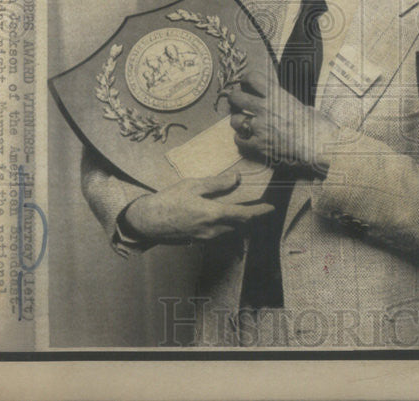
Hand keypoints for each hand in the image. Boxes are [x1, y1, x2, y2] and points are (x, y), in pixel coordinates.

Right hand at [123, 172, 274, 243]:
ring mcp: (205, 237)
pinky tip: (221, 215)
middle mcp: (212, 229)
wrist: (148, 221)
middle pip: (240, 224)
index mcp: (212, 214)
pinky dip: (226, 224)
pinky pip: (219, 233)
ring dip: (238, 220)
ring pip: (230, 229)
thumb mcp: (192, 186)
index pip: (244, 215)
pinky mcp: (198, 240)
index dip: (259, 212)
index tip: (270, 208)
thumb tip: (236, 178)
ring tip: (240, 208)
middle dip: (250, 216)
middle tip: (258, 205)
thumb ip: (216, 184)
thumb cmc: (168, 200)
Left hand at [227, 70, 339, 174]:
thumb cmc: (317, 125)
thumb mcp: (303, 106)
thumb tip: (283, 102)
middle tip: (237, 101)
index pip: (253, 78)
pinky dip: (242, 139)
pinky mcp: (260, 145)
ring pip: (235, 120)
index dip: (246, 79)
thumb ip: (287, 103)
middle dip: (235, 98)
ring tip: (243, 122)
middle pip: (237, 97)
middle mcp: (265, 109)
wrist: (320, 146)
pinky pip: (240, 140)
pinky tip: (247, 139)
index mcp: (277, 95)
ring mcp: (260, 127)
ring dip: (238, 121)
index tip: (246, 82)